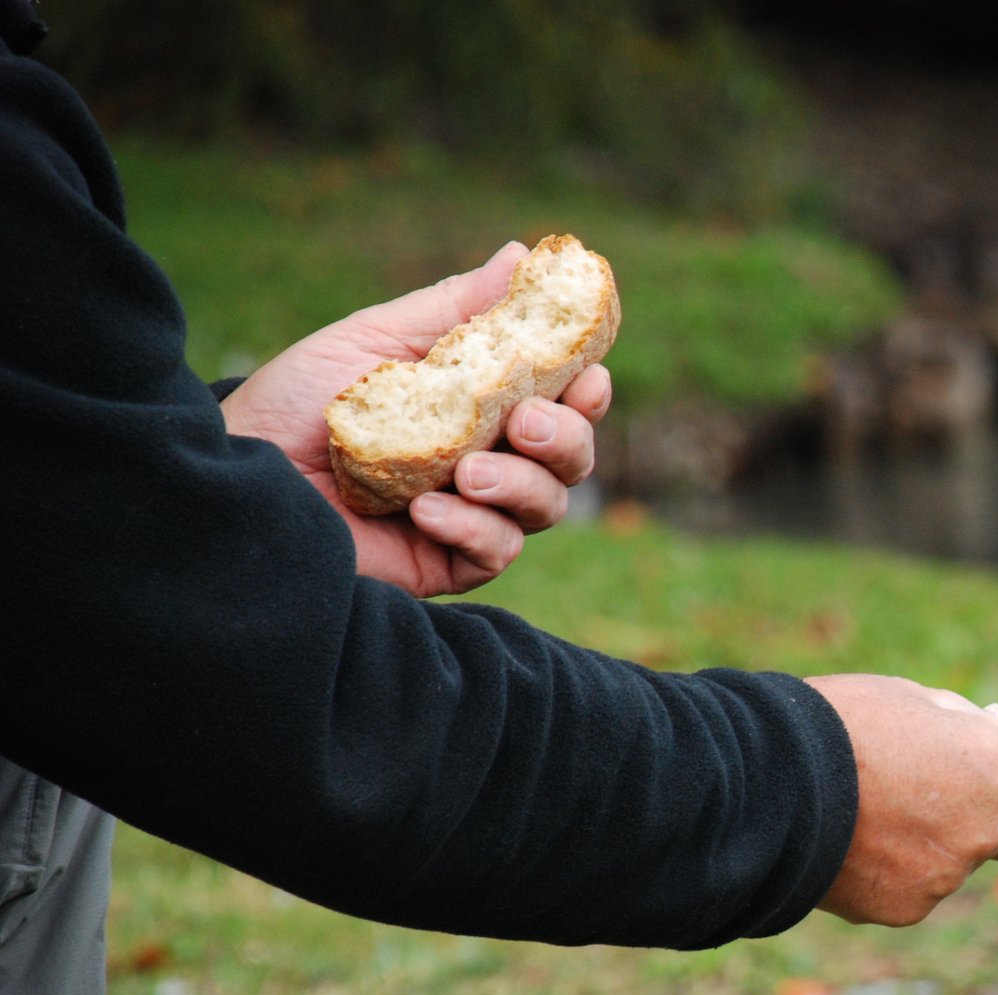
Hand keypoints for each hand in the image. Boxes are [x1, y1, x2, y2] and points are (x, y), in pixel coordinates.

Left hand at [220, 242, 611, 597]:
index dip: (586, 391)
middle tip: (525, 422)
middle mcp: (487, 460)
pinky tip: (427, 511)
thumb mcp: (378, 340)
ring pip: (547, 506)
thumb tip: (522, 255)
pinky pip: (496, 552)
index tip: (588, 374)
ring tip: (467, 471)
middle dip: (566, 437)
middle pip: (572, 458)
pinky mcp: (446, 562)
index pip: (561, 400)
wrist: (236, 468)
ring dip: (522, 484)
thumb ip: (456, 308)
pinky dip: (474, 529)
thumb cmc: (297, 402)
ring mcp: (470, 516)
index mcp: (481, 406)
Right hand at [805, 675, 997, 925]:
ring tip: (876, 816)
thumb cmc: (839, 723)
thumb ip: (963, 725)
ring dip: (938, 844)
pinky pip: (916, 889)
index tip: (976, 756)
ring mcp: (948, 874)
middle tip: (950, 798)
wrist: (769, 781)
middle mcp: (987, 828)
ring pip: (962, 862)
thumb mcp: (913, 697)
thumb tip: (989, 733)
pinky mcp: (908, 907)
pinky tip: (856, 846)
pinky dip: (896, 873)